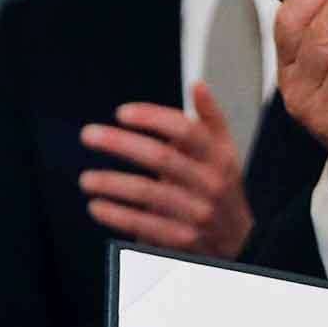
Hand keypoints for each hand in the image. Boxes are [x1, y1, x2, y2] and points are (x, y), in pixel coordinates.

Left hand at [78, 85, 255, 257]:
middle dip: (121, 144)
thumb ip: (210, 118)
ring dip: (112, 184)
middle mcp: (210, 184)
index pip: (186, 129)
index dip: (152, 117)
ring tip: (87, 179)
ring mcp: (197, 213)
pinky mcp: (183, 240)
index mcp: (219, 157)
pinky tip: (98, 206)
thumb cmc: (222, 188)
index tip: (122, 113)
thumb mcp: (225, 152)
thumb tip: (198, 86)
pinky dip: (117, 216)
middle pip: (162, 158)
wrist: (240, 240)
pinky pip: (145, 225)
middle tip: (89, 135)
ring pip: (148, 193)